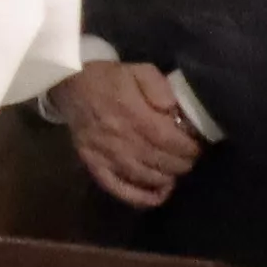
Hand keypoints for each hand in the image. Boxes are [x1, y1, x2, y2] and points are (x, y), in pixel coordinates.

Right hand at [61, 59, 200, 211]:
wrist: (68, 84)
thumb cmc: (108, 78)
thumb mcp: (139, 70)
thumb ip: (160, 87)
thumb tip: (173, 110)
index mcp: (134, 115)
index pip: (172, 142)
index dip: (190, 149)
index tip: (197, 146)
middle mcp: (121, 139)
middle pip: (162, 162)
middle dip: (183, 163)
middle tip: (189, 158)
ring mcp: (105, 155)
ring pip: (145, 177)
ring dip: (167, 178)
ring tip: (175, 171)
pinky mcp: (93, 163)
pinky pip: (117, 187)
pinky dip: (139, 197)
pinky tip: (157, 196)